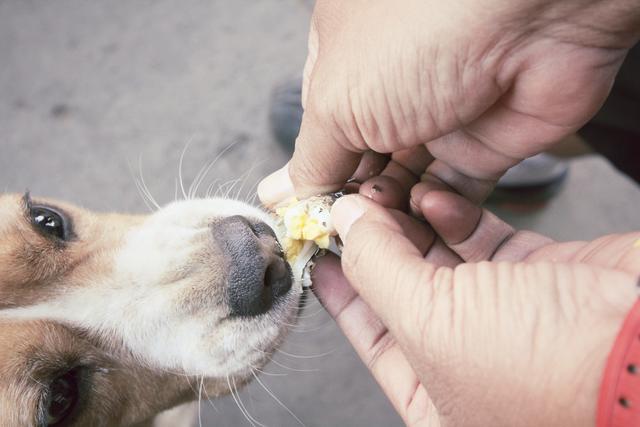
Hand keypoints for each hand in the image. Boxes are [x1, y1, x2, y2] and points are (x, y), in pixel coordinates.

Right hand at [259, 0, 639, 206]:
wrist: (533, 14)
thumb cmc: (424, 31)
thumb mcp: (338, 100)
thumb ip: (312, 158)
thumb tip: (285, 195)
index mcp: (347, 62)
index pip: (321, 134)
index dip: (312, 178)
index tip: (303, 219)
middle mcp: (393, 90)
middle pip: (362, 166)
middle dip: (350, 202)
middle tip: (342, 231)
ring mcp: (440, 119)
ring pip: (405, 188)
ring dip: (390, 214)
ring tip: (379, 227)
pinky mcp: (485, 147)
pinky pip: (453, 196)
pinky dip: (436, 214)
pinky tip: (420, 219)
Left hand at [312, 192, 639, 425]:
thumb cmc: (549, 367)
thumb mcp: (435, 324)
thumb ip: (379, 270)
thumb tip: (346, 225)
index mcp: (439, 401)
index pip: (371, 339)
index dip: (342, 290)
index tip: (320, 247)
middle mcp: (471, 362)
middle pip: (402, 293)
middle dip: (374, 246)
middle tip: (349, 206)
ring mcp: (506, 315)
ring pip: (438, 260)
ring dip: (408, 223)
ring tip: (382, 192)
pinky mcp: (537, 273)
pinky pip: (479, 239)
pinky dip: (452, 214)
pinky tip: (432, 194)